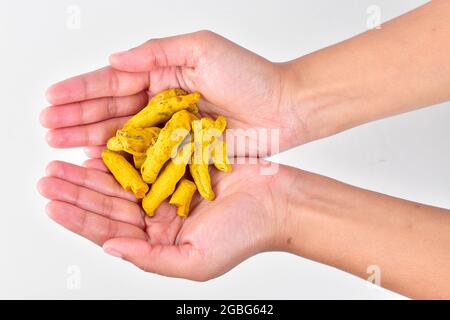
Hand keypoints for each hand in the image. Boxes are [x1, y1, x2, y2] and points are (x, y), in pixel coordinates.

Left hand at [37, 160, 294, 279]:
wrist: (276, 201)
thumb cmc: (243, 235)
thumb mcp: (195, 262)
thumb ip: (149, 259)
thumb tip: (110, 248)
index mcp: (159, 243)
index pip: (110, 232)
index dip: (79, 218)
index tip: (53, 204)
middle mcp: (159, 218)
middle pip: (109, 205)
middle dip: (77, 192)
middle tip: (48, 177)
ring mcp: (167, 191)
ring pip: (120, 181)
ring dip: (92, 172)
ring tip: (63, 161)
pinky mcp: (178, 166)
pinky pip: (143, 159)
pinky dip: (122, 154)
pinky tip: (100, 148)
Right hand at [40, 30, 300, 156]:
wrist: (283, 110)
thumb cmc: (250, 75)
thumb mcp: (201, 49)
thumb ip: (157, 52)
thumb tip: (115, 58)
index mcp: (163, 74)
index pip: (114, 81)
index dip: (82, 90)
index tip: (52, 99)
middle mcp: (162, 102)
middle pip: (112, 110)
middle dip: (77, 117)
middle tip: (47, 126)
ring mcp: (169, 129)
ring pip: (123, 135)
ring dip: (90, 139)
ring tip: (59, 143)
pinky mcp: (181, 152)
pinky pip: (145, 157)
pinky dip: (119, 159)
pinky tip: (95, 161)